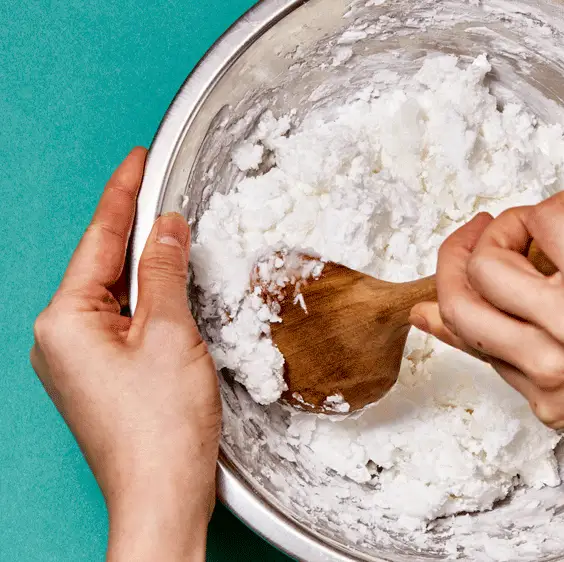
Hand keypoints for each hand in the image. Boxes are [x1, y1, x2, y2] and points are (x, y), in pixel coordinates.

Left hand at [30, 148, 219, 560]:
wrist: (162, 496)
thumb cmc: (162, 427)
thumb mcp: (171, 333)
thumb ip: (165, 271)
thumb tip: (167, 227)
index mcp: (65, 320)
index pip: (99, 239)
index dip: (124, 195)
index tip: (139, 160)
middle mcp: (60, 338)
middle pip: (103, 265)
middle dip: (136, 229)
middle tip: (165, 189)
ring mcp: (77, 362)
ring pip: (115, 294)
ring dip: (146, 266)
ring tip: (173, 232)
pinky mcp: (100, 379)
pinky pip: (122, 322)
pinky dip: (148, 300)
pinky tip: (170, 288)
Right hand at [409, 188, 563, 427]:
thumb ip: (539, 348)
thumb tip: (459, 313)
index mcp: (549, 395)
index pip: (466, 339)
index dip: (447, 296)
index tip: (455, 266)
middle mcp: (549, 367)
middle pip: (456, 300)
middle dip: (457, 252)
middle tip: (486, 228)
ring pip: (486, 261)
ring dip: (509, 225)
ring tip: (554, 220)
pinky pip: (544, 220)